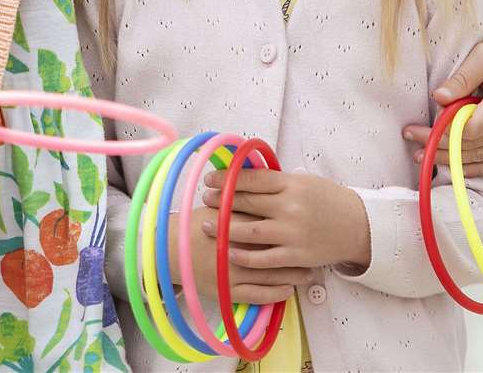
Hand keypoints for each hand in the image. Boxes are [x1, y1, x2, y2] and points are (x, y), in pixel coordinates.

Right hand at [166, 208, 315, 305]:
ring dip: (292, 275)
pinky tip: (287, 290)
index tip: (309, 225)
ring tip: (309, 273)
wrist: (166, 250)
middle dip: (298, 252)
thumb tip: (266, 185)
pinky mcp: (227, 291)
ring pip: (270, 276)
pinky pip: (257, 296)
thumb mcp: (214, 205)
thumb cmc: (192, 225)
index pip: (269, 223)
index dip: (291, 225)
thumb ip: (240, 197)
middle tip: (316, 252)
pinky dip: (275, 293)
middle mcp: (236, 248)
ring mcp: (232, 272)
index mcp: (235, 223)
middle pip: (276, 250)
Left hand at [199, 170, 369, 271]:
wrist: (358, 226)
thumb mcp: (304, 182)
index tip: (210, 179)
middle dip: (221, 201)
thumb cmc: (328, 200)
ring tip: (207, 225)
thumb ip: (276, 182)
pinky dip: (244, 256)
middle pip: (246, 202)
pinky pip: (264, 258)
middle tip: (205, 199)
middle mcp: (290, 207)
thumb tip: (242, 174)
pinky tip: (229, 252)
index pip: (251, 178)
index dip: (226, 178)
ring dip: (224, 228)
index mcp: (292, 184)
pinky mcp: (296, 256)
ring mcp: (293, 233)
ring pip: (250, 231)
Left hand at [401, 30, 482, 175]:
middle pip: (470, 145)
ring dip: (447, 159)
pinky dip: (469, 168)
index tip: (416, 127)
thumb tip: (438, 97)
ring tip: (420, 154)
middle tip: (409, 137)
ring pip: (478, 158)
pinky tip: (447, 165)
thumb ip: (462, 77)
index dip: (442, 130)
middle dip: (436, 144)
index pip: (470, 128)